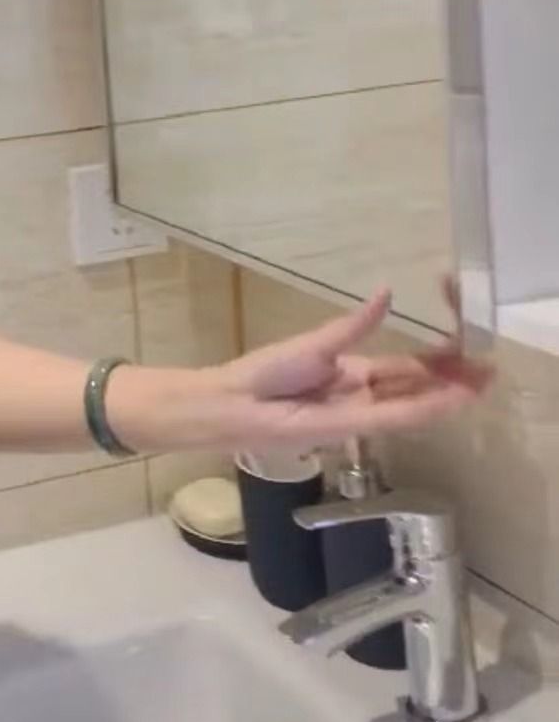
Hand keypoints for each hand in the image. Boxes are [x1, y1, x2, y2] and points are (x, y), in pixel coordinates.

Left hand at [209, 287, 492, 451]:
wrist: (234, 402)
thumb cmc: (269, 370)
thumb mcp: (319, 342)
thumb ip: (356, 325)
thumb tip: (387, 292)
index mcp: (353, 372)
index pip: (404, 368)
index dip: (436, 362)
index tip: (466, 350)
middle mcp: (360, 395)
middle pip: (414, 387)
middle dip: (450, 380)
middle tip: (488, 371)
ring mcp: (357, 414)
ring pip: (410, 405)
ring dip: (445, 397)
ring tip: (479, 386)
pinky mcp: (349, 428)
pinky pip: (390, 417)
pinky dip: (419, 409)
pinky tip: (445, 400)